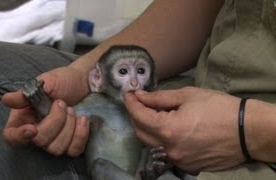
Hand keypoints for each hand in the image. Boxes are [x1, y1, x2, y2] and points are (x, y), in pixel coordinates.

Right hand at [2, 66, 89, 156]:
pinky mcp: (71, 143)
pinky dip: (80, 135)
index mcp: (23, 118)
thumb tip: (6, 100)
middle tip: (62, 103)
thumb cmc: (62, 81)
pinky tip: (83, 119)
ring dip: (68, 125)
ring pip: (57, 148)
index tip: (32, 128)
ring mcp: (54, 140)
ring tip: (72, 109)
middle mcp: (36, 132)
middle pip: (40, 141)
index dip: (18, 137)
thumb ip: (27, 93)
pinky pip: (74, 150)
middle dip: (56, 120)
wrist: (84, 82)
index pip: (11, 137)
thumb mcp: (45, 82)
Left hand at [124, 87, 243, 173]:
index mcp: (169, 130)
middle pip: (140, 132)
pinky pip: (166, 151)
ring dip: (147, 128)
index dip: (131, 103)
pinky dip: (161, 139)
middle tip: (138, 102)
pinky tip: (169, 128)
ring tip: (154, 113)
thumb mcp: (189, 95)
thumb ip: (160, 98)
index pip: (139, 116)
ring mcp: (178, 160)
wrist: (248, 131)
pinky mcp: (187, 166)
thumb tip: (140, 96)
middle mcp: (169, 149)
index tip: (128, 94)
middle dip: (135, 116)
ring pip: (152, 143)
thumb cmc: (220, 108)